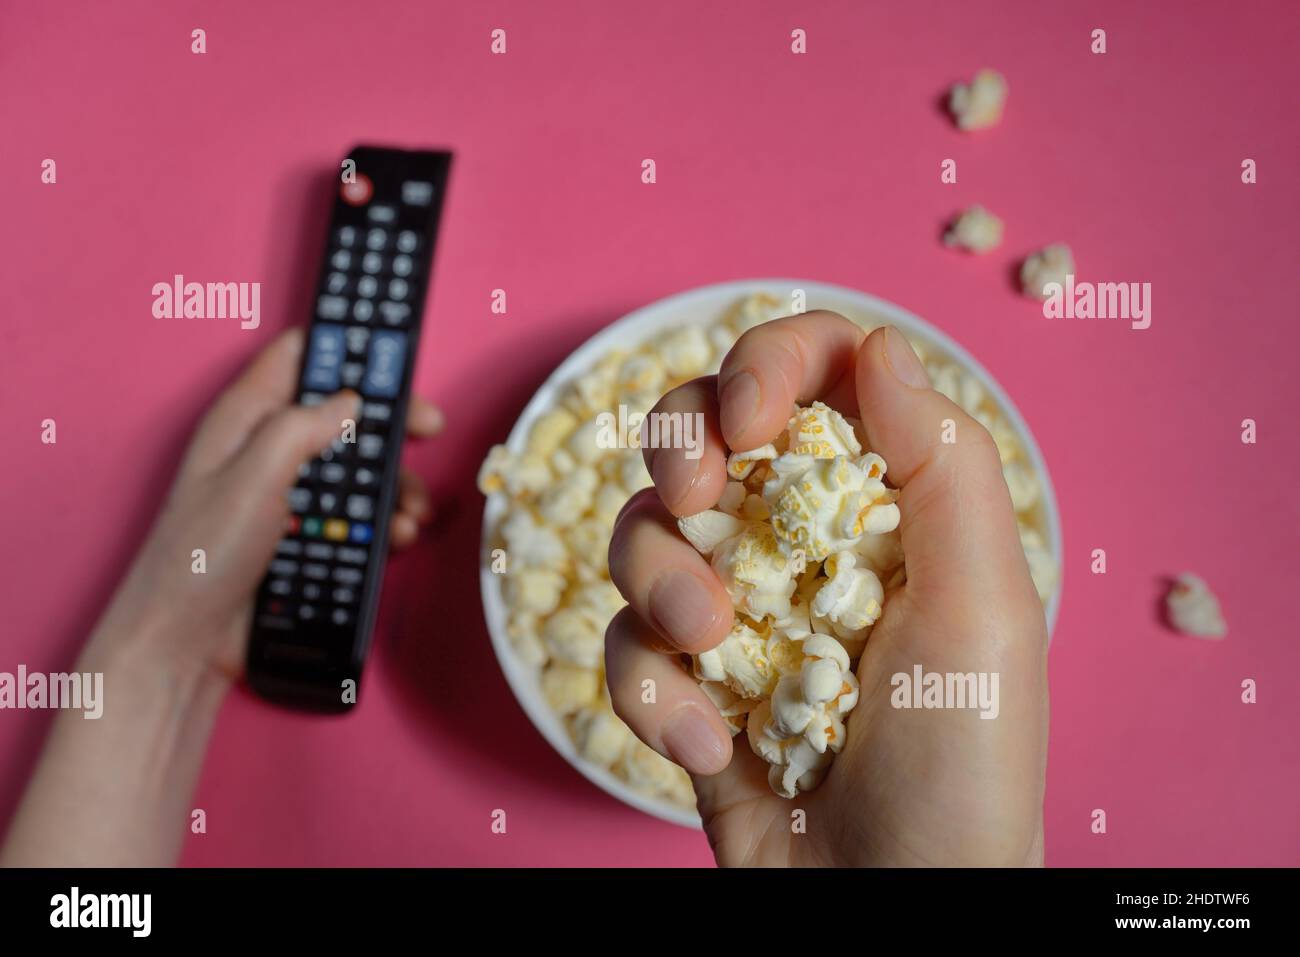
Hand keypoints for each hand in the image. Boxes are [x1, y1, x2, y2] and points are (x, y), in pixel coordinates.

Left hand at [86, 327, 442, 685]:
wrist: (186, 643)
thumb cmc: (199, 558)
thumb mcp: (251, 479)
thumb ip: (299, 429)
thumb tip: (350, 401)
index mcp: (246, 419)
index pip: (300, 356)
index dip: (347, 349)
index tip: (394, 357)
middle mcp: (269, 449)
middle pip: (343, 414)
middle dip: (389, 423)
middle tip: (427, 430)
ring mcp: (290, 494)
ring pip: (358, 469)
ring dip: (394, 485)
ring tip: (411, 511)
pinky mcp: (305, 535)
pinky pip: (357, 517)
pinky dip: (385, 524)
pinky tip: (398, 538)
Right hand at [605, 313, 1047, 866]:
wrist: (891, 905)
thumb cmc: (962, 762)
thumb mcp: (982, 606)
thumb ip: (941, 464)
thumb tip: (881, 342)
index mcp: (881, 502)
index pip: (815, 376)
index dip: (768, 365)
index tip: (750, 417)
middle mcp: (800, 540)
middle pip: (701, 429)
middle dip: (680, 451)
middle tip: (696, 502)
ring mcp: (735, 607)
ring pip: (642, 531)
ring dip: (660, 580)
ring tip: (712, 641)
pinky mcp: (684, 678)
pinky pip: (625, 644)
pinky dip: (651, 690)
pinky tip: (708, 743)